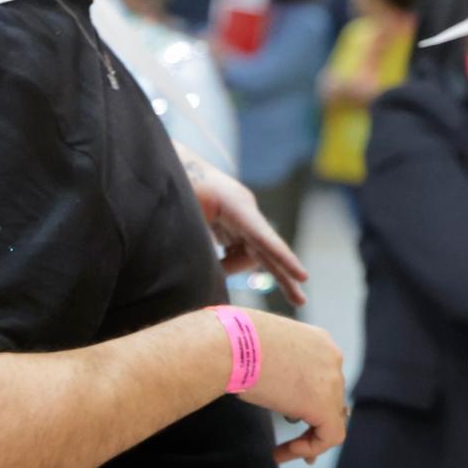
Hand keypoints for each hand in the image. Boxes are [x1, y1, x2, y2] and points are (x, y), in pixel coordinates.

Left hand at [177, 143, 308, 306]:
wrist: (163, 165)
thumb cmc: (175, 186)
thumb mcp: (186, 217)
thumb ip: (202, 247)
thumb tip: (214, 278)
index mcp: (236, 205)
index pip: (264, 237)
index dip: (284, 259)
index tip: (303, 277)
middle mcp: (244, 212)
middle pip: (266, 249)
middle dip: (283, 274)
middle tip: (300, 302)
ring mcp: (237, 217)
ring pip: (246, 253)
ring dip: (229, 267)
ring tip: (204, 270)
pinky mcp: (228, 221)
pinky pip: (235, 248)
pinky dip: (224, 261)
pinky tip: (210, 261)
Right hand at [238, 310, 347, 463]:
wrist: (231, 346)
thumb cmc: (236, 346)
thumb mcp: (266, 353)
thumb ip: (282, 369)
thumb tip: (279, 391)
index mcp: (319, 341)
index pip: (326, 379)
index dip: (312, 403)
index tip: (292, 419)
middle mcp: (331, 357)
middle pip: (332, 399)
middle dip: (313, 424)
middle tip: (293, 445)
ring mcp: (333, 380)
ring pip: (332, 419)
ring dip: (307, 440)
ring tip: (281, 452)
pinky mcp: (325, 405)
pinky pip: (330, 436)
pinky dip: (310, 449)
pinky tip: (282, 452)